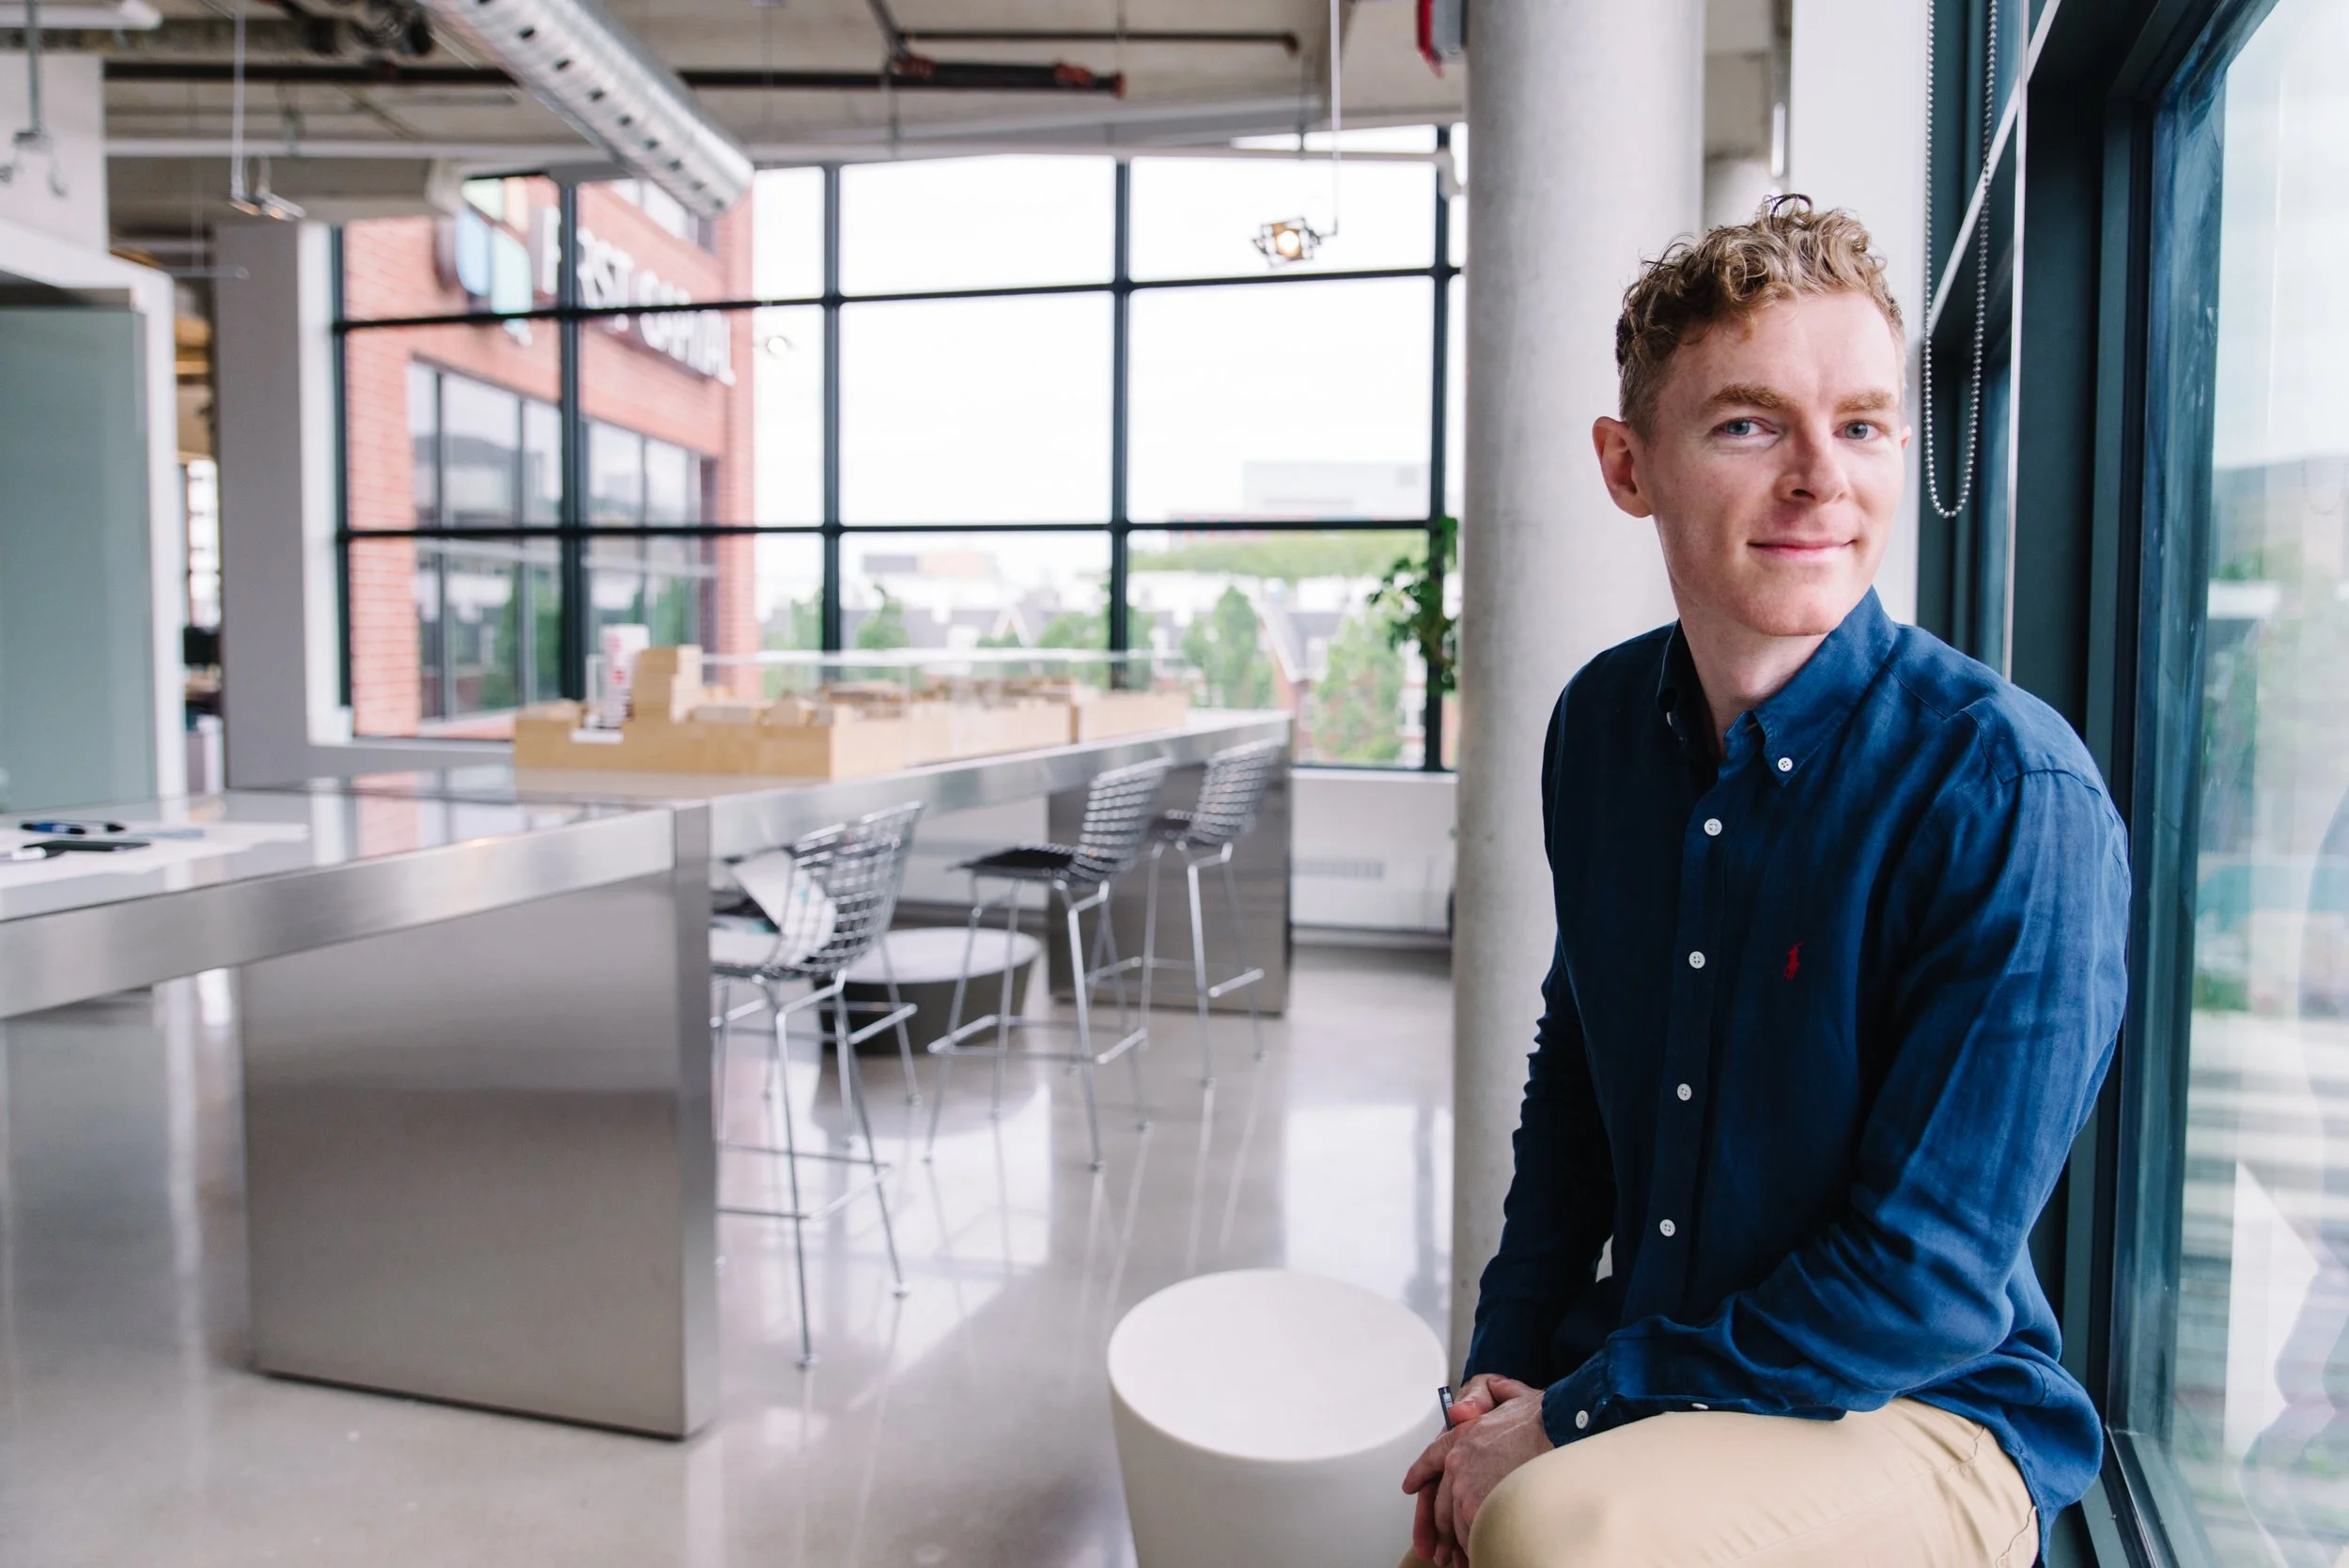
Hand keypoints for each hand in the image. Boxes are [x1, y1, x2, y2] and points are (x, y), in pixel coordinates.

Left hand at [1402, 1375, 1550, 1564]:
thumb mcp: (1510, 1393)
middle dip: (1439, 1530)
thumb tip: (1462, 1408)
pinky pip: (1473, 1535)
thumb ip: (1484, 1395)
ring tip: (1463, 1558)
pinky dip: (1476, 1546)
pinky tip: (1481, 1552)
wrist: (1562, 1432)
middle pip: (1441, 1504)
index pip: (1430, 1459)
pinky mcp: (1482, 1509)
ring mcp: (1468, 1488)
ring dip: (1460, 1542)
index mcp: (1462, 1437)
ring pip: (1456, 1524)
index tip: (1411, 1486)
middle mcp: (1458, 1464)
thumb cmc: (1545, 1418)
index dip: (1419, 1475)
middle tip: (1439, 1549)